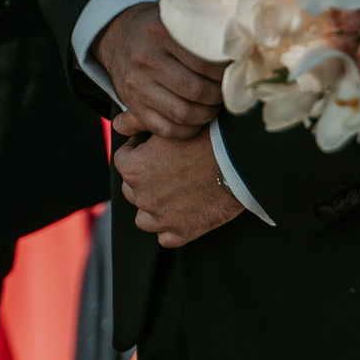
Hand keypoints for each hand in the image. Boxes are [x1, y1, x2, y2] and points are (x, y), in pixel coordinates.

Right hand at [94, 2, 225, 139]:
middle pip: (196, 90)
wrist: (115, 34)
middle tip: (227, 91)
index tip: (236, 71)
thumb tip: (242, 42)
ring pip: (183, 113)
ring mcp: (137, 86)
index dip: (226, 72)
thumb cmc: (155, 25)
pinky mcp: (132, 106)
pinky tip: (197, 118)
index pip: (204, 61)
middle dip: (219, 95)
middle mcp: (146, 60)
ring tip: (215, 105)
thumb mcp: (174, 16)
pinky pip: (165, 129)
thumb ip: (202, 28)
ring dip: (207, 114)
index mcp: (160, 33)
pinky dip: (187, 130)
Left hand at [114, 129, 243, 246]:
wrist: (240, 160)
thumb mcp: (170, 125)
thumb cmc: (208, 137)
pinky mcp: (184, 231)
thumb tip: (120, 123)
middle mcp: (143, 196)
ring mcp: (162, 217)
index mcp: (134, 169)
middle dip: (145, 178)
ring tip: (171, 193)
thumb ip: (137, 122)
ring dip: (153, 206)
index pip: (122, 159)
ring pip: (144, 218)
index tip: (152, 146)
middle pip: (131, 189)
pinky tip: (181, 213)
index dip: (137, 149)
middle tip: (167, 166)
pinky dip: (170, 227)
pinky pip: (165, 238)